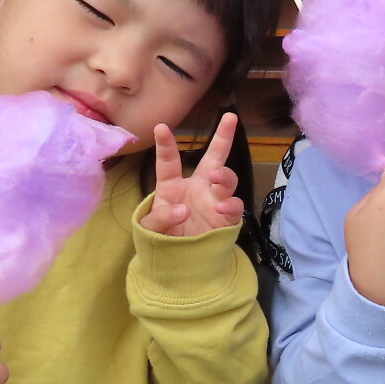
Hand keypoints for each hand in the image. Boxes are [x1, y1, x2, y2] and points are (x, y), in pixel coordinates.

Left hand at [140, 114, 244, 236]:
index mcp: (172, 186)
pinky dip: (230, 205)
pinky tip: (221, 206)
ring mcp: (214, 202)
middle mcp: (198, 188)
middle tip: (230, 118)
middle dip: (223, 136)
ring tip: (215, 176)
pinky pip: (235, 207)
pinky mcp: (227, 219)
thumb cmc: (163, 240)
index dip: (166, 145)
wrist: (179, 266)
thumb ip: (160, 218)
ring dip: (224, 175)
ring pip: (227, 179)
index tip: (161, 127)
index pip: (169, 162)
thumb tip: (183, 210)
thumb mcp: (149, 229)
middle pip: (213, 158)